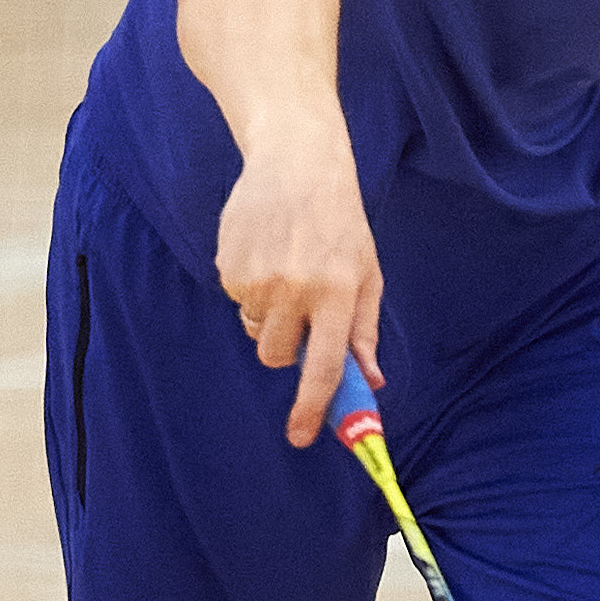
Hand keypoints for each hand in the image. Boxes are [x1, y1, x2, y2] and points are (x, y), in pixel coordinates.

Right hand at [215, 114, 384, 447]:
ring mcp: (257, 278)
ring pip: (254, 328)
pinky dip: (248, 287)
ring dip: (267, 313)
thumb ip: (363, 331)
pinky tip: (264, 252)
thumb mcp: (366, 273)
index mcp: (338, 293)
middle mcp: (296, 289)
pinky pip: (235, 299)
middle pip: (276, 355)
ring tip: (284, 267)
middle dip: (286, 344)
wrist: (296, 163)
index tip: (300, 437)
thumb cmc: (339, 223)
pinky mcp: (229, 265)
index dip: (311, 408)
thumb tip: (370, 382)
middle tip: (300, 307)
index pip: (323, 367)